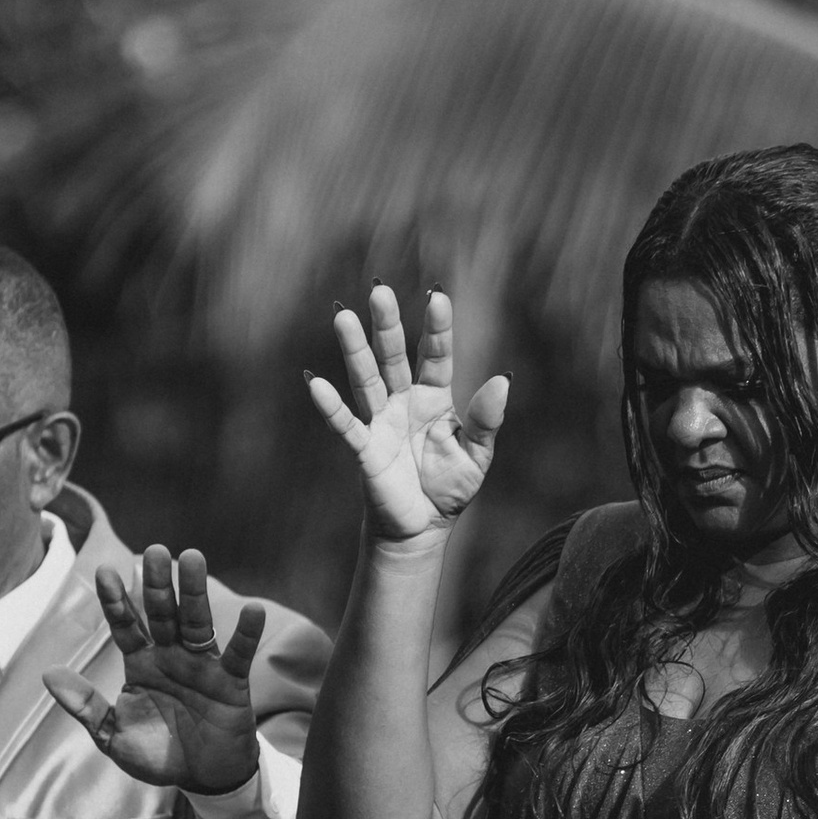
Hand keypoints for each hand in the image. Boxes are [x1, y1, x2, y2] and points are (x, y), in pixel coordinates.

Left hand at [46, 544, 267, 793]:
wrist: (201, 779)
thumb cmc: (157, 755)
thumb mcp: (113, 736)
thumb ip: (85, 706)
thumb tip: (47, 674)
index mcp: (141, 664)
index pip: (126, 625)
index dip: (116, 600)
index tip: (105, 572)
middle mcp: (171, 656)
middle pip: (162, 613)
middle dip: (157, 584)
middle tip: (154, 551)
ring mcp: (202, 665)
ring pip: (197, 622)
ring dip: (195, 592)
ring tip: (193, 558)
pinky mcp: (231, 682)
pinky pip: (239, 654)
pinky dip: (246, 634)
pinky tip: (253, 610)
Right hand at [304, 283, 506, 542]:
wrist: (421, 528)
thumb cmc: (449, 488)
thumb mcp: (477, 456)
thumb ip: (487, 420)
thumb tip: (501, 379)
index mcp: (434, 398)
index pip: (436, 356)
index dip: (437, 328)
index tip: (437, 296)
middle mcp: (404, 401)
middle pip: (393, 356)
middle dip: (387, 325)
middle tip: (379, 290)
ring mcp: (381, 422)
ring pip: (366, 379)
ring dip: (354, 350)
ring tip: (344, 317)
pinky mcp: (365, 449)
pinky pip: (346, 424)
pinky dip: (331, 406)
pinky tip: (316, 383)